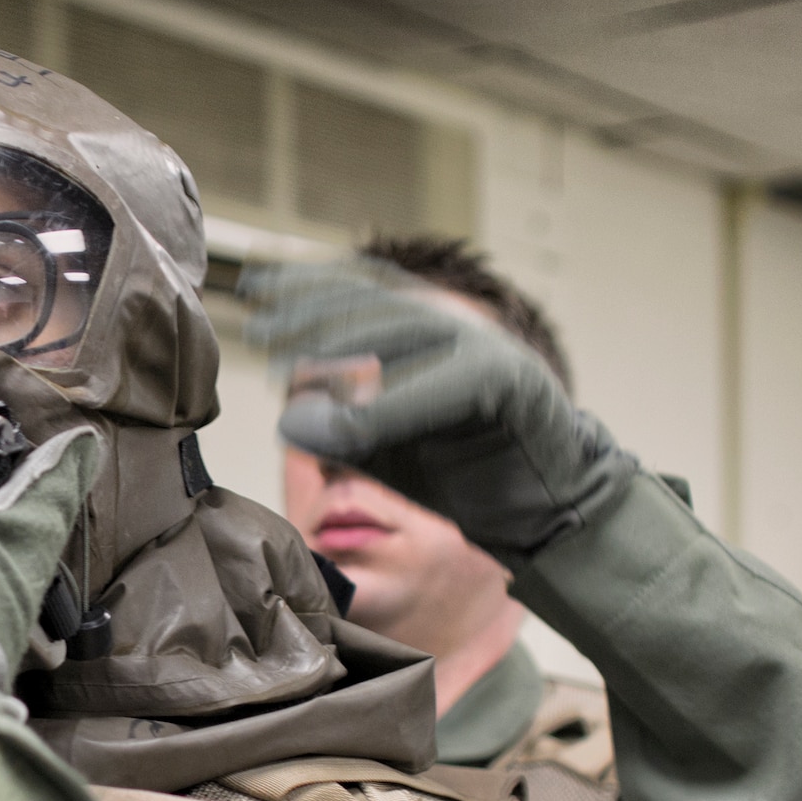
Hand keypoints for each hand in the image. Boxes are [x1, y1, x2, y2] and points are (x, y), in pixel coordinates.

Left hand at [241, 258, 634, 567]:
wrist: (547, 514)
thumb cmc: (470, 477)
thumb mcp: (391, 449)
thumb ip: (345, 428)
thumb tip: (291, 415)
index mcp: (430, 337)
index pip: (360, 294)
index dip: (305, 286)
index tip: (254, 286)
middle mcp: (458, 331)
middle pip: (373, 303)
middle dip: (309, 306)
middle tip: (256, 319)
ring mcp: (486, 352)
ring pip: (403, 335)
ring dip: (341, 344)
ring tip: (288, 361)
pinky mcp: (509, 386)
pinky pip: (439, 389)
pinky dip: (389, 405)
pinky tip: (344, 420)